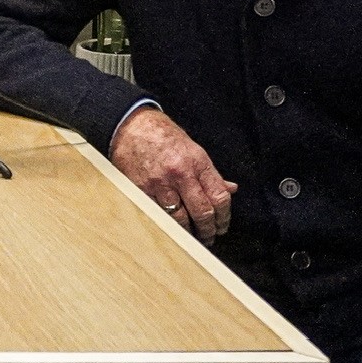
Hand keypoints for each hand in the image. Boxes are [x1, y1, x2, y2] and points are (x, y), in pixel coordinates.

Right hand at [108, 107, 236, 241]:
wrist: (132, 126)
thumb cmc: (163, 136)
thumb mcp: (193, 149)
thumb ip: (210, 173)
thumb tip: (229, 189)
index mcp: (197, 161)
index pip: (219, 197)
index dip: (224, 217)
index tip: (222, 225)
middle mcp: (180, 173)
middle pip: (202, 212)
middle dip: (208, 230)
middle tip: (209, 236)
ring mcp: (160, 183)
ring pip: (180, 219)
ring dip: (188, 232)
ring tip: (191, 236)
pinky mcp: (141, 190)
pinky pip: (158, 215)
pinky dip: (166, 225)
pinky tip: (171, 228)